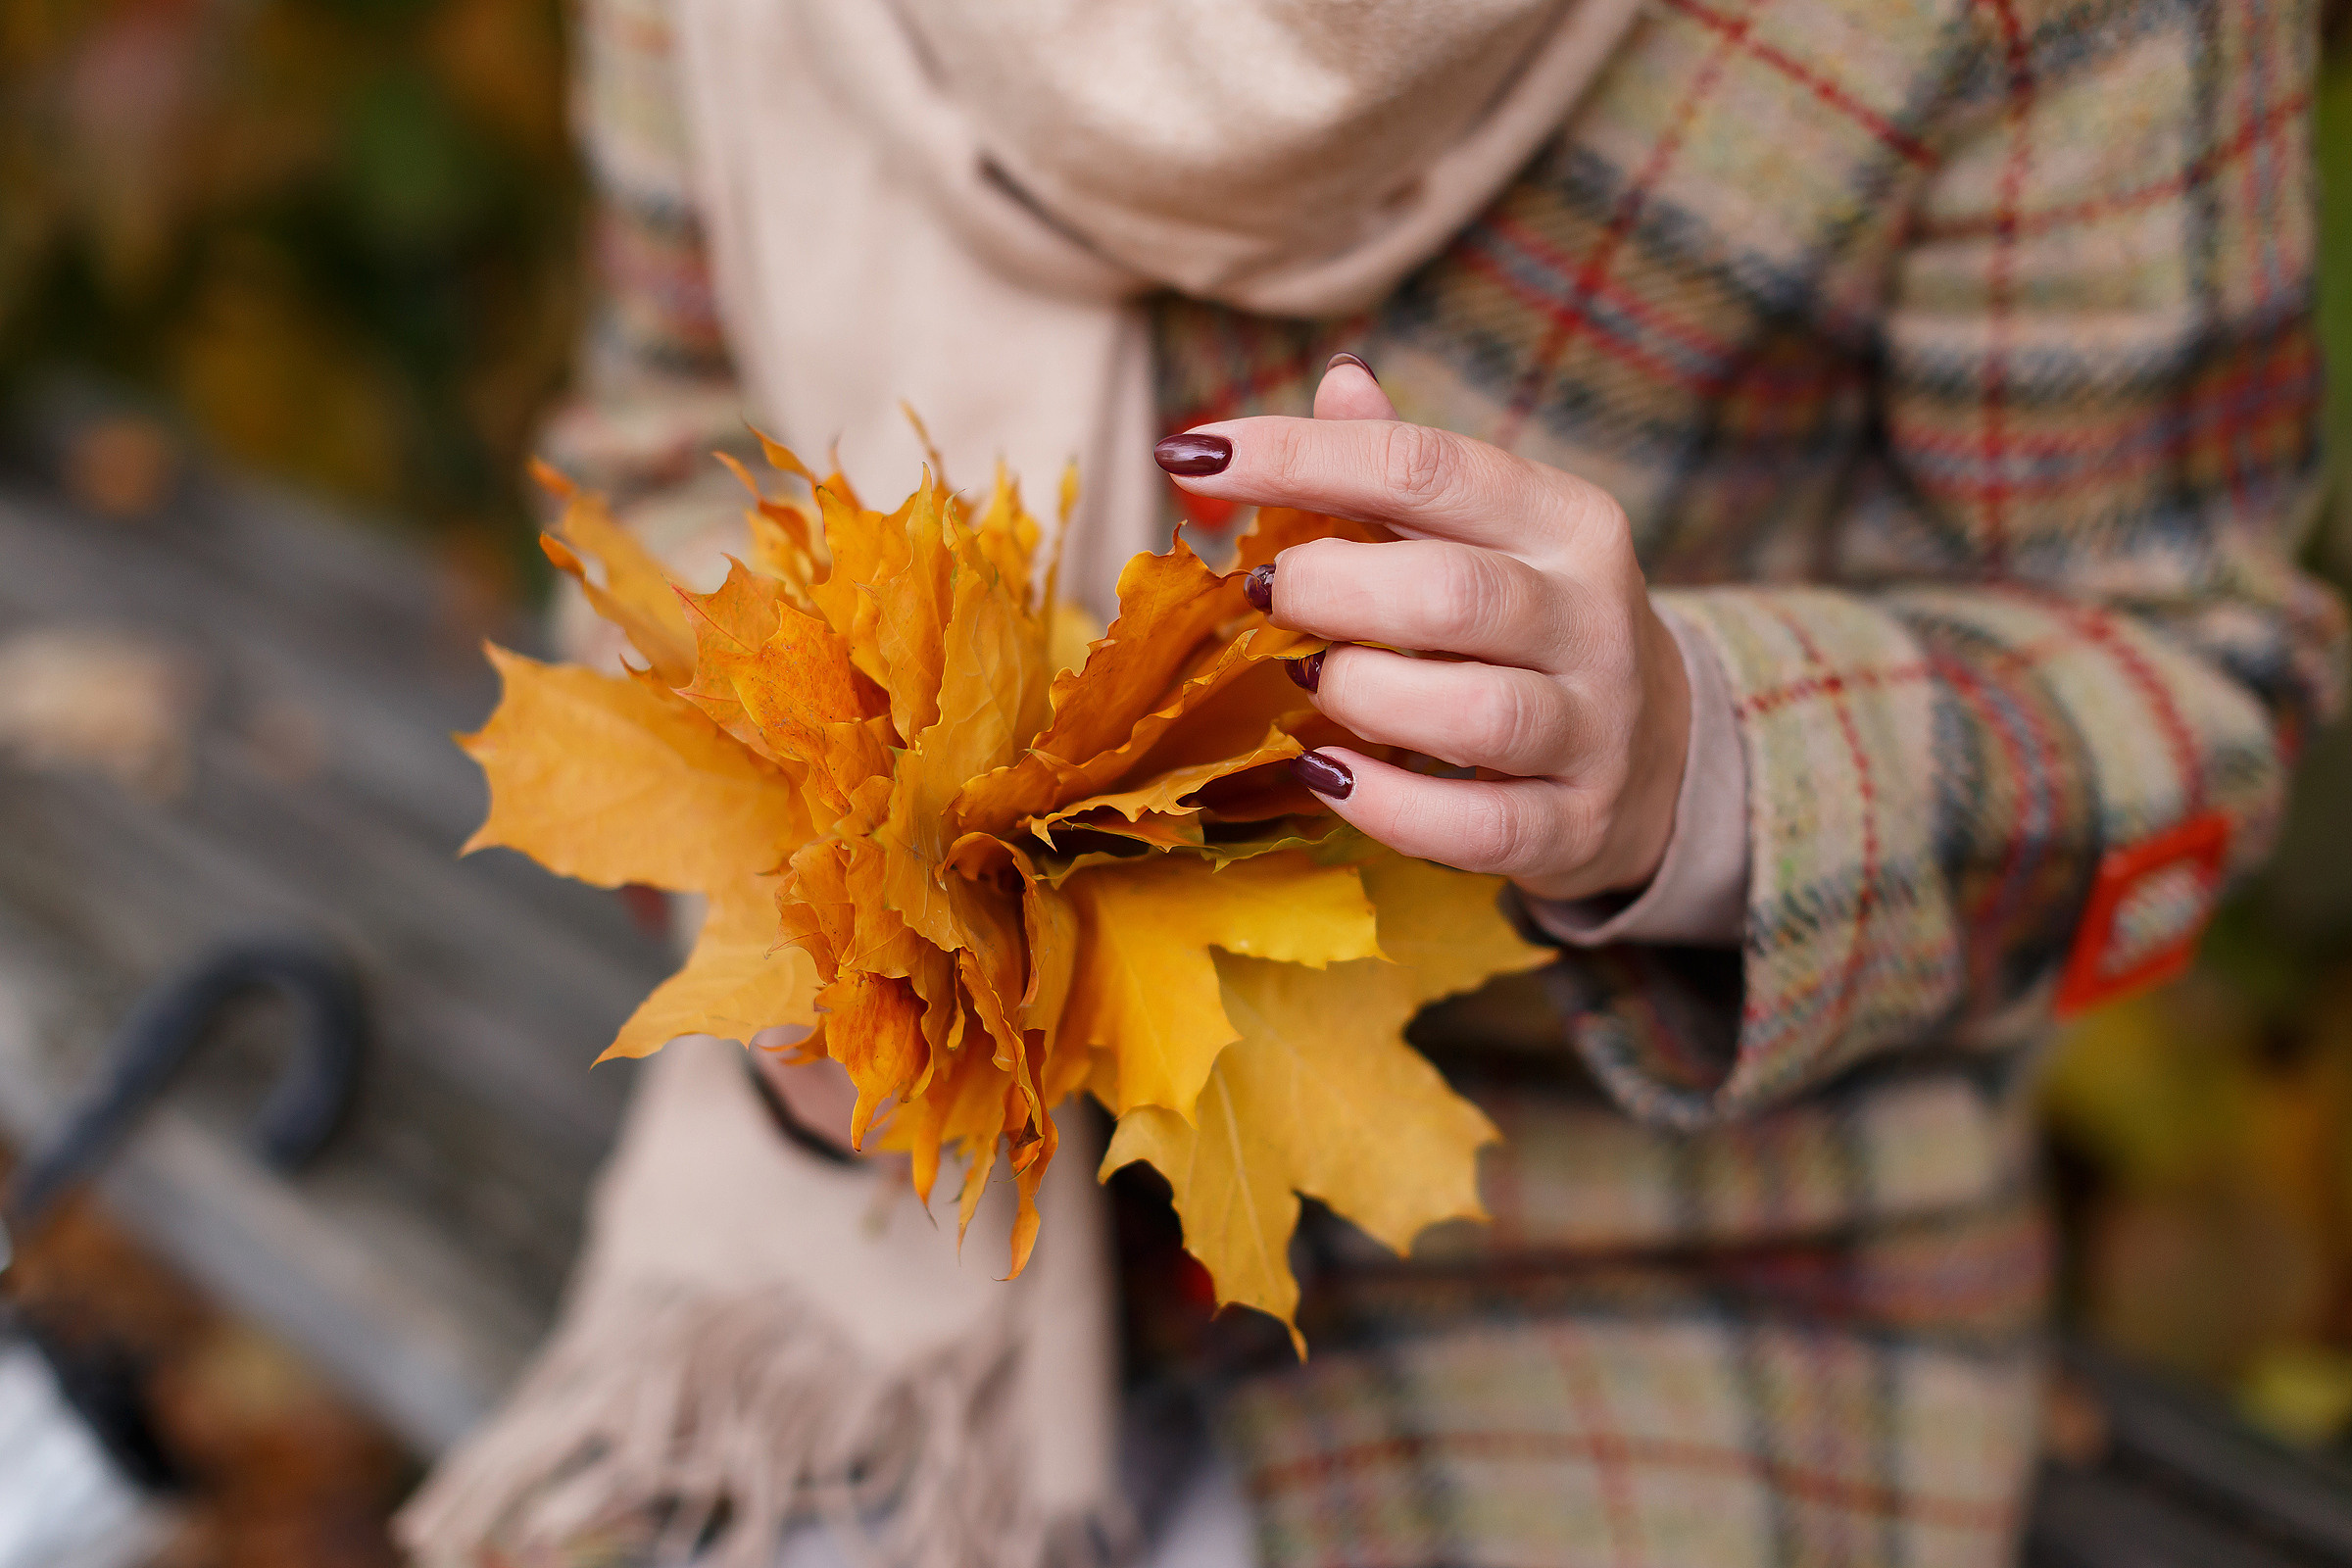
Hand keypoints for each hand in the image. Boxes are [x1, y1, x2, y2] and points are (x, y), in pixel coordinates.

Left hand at [1155, 357, 1690, 902]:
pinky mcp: (1577, 824)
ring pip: (1474, 712)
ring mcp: (1594, 727)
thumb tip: (1338, 380)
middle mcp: (1591, 617)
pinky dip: (1387, 806)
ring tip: (1315, 682)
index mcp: (1563, 520)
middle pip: (1451, 593)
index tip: (1191, 457)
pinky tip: (1328, 776)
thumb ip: (1405, 466)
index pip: (1424, 466)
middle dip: (1328, 591)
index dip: (1297, 456)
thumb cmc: (1528, 625)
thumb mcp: (1487, 533)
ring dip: (1360, 695)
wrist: (1656, 755)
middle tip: (1270, 596)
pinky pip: (1477, 826)